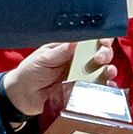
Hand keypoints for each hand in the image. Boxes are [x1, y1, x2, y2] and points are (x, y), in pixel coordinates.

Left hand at [2, 41, 118, 117]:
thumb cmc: (31, 71)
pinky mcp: (83, 91)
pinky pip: (98, 89)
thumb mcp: (42, 58)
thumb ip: (58, 52)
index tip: (102, 41)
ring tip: (107, 72)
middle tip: (99, 58)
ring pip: (104, 70)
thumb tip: (73, 42)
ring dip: (109, 70)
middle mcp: (80, 60)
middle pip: (101, 53)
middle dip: (105, 53)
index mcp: (71, 48)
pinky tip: (108, 87)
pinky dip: (106, 88)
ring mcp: (83, 76)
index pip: (90, 39)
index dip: (100, 38)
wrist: (23, 95)